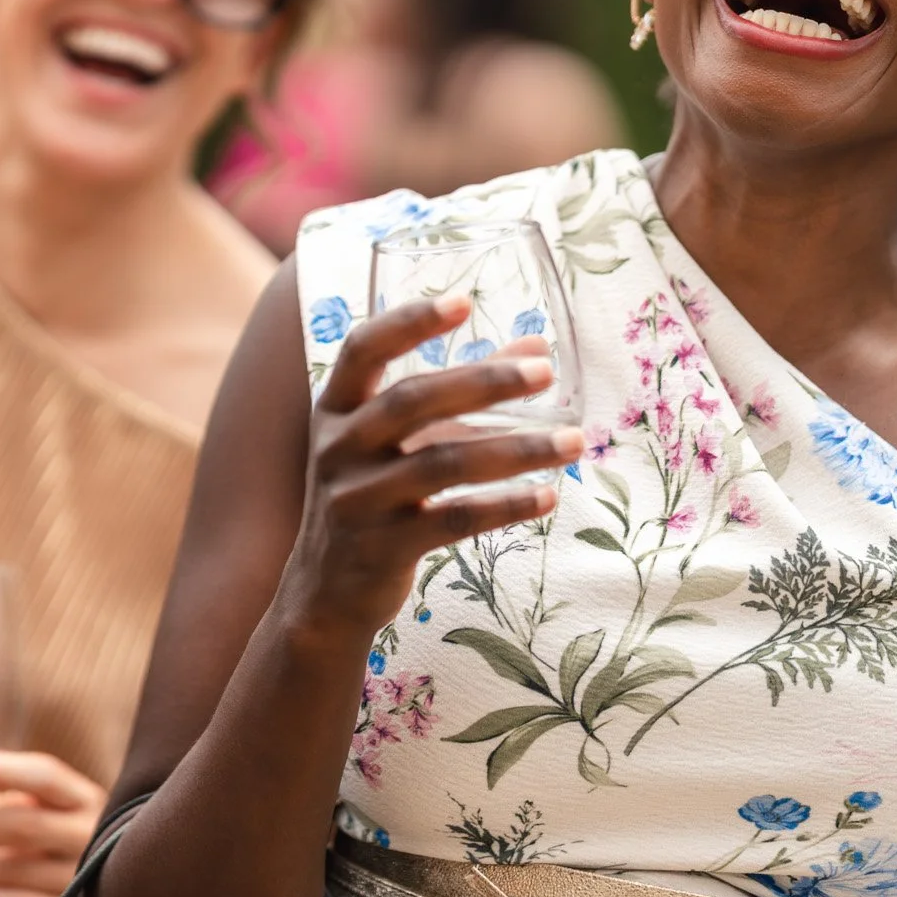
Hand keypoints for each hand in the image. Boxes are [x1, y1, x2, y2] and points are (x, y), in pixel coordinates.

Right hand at [286, 294, 578, 637]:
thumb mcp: (397, 441)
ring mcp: (356, 500)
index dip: (408, 322)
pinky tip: (548, 496)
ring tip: (573, 443)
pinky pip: (454, 519)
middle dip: (483, 382)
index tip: (463, 302)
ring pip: (444, 463)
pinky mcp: (382, 548)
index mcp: (336, 409)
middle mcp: (338, 448)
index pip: (363, 350)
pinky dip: (506, 506)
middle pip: (412, 401)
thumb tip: (537, 348)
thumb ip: (461, 393)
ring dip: (516, 450)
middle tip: (545, 374)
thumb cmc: (372, 498)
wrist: (323, 594)